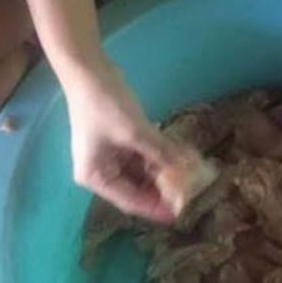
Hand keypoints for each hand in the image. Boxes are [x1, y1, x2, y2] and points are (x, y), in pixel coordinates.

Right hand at [63, 59, 195, 222]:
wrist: (90, 69)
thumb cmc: (105, 105)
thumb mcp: (134, 131)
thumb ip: (160, 152)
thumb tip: (187, 168)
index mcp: (96, 177)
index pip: (129, 200)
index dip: (155, 207)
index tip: (179, 213)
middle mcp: (103, 169)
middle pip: (137, 186)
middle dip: (162, 186)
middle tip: (191, 191)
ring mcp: (111, 152)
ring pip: (142, 169)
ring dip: (164, 169)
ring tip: (190, 173)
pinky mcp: (120, 137)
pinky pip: (143, 152)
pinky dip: (159, 154)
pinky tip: (180, 155)